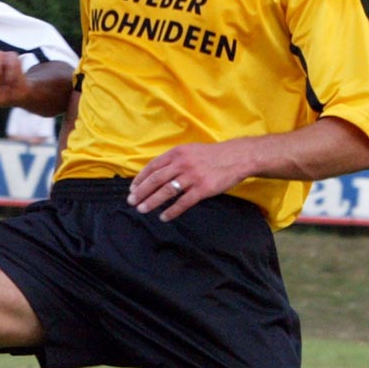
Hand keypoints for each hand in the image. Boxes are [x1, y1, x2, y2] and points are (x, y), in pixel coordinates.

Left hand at [127, 139, 249, 221]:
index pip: (152, 166)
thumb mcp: (189, 150)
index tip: (132, 188)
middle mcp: (182, 163)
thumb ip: (173, 160)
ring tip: (142, 209)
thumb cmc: (211, 155)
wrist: (237, 157)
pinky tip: (164, 217)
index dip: (140, 178)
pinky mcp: (203, 189)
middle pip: (156, 179)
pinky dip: (172, 211)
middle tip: (131, 201)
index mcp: (176, 153)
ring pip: (166, 191)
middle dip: (141, 192)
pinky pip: (183, 202)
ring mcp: (192, 176)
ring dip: (152, 202)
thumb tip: (156, 172)